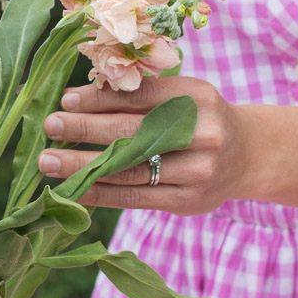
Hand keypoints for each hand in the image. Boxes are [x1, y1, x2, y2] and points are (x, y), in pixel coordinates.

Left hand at [37, 75, 245, 213]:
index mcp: (197, 97)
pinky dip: (101, 193)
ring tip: (49, 161)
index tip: (66, 99)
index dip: (100, 98)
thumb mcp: (183, 95)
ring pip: (130, 169)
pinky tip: (73, 187)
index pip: (140, 96)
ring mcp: (197, 171)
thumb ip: (142, 95)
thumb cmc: (200, 118)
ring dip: (83, 166)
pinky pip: (136, 197)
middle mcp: (202, 134)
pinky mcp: (188, 201)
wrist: (248, 155)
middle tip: (50, 125)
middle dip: (85, 128)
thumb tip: (79, 99)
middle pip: (133, 132)